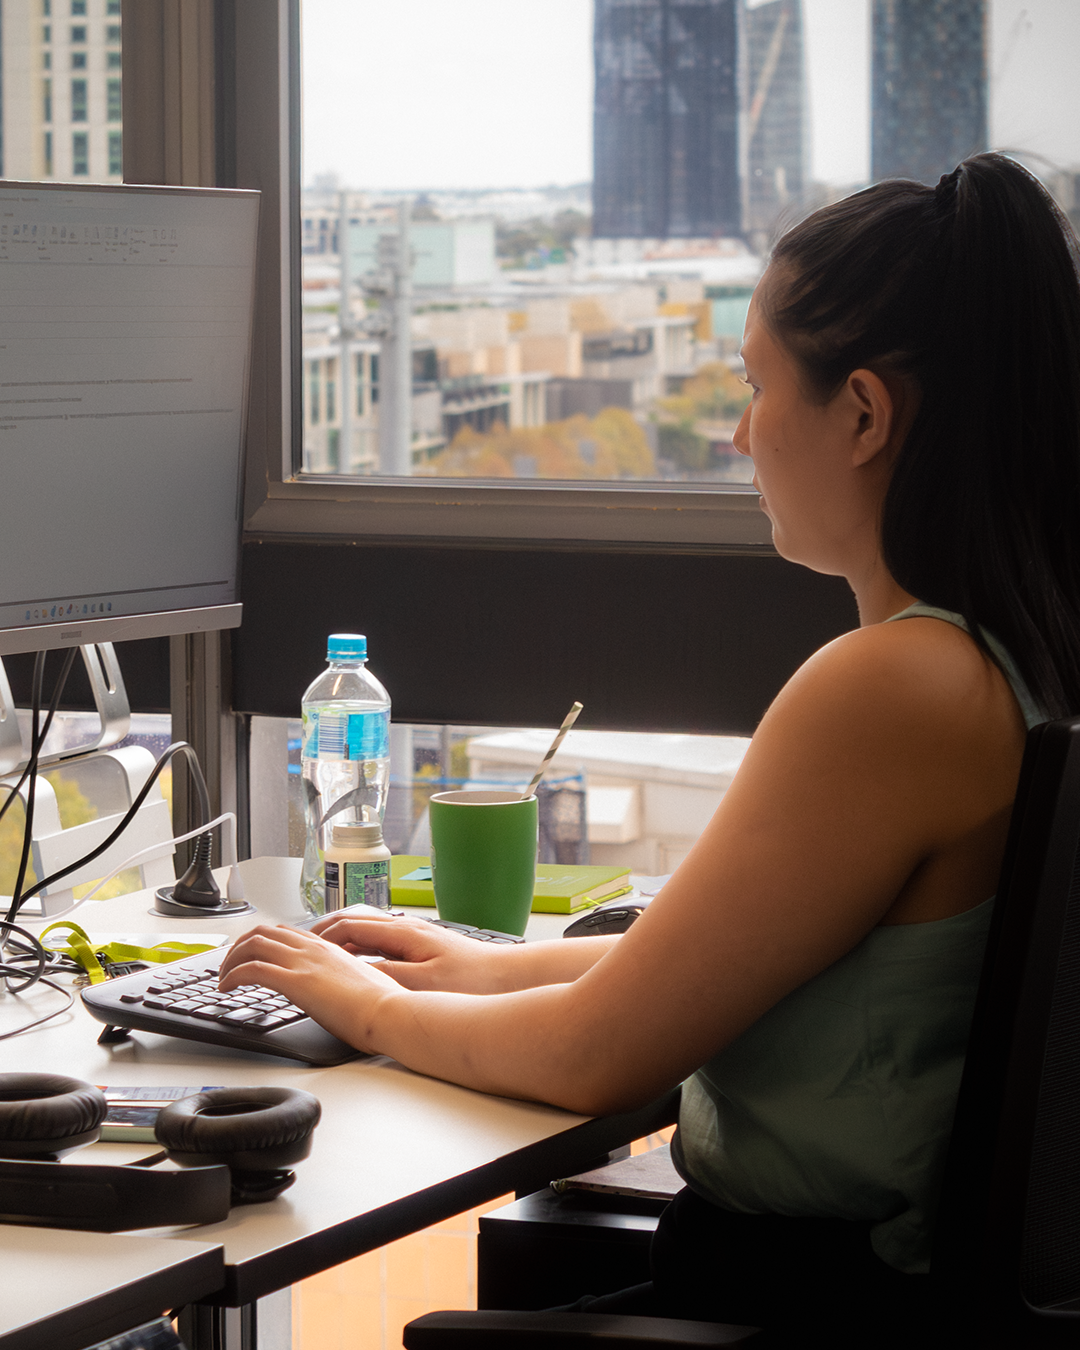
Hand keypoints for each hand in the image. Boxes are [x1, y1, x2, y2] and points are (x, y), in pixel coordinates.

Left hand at [218, 924, 402, 1050]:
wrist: (390, 1012)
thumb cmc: (383, 1005)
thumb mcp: (361, 984)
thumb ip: (343, 981)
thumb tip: (338, 992)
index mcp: (329, 948)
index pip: (287, 932)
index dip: (264, 941)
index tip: (253, 955)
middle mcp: (314, 949)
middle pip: (265, 931)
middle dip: (240, 946)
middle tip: (230, 965)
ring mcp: (304, 962)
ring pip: (253, 944)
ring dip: (231, 959)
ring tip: (223, 977)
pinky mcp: (296, 981)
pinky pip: (252, 969)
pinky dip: (233, 975)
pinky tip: (227, 988)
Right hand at [308, 912, 513, 992]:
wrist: (511, 976)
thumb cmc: (474, 980)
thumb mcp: (424, 983)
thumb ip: (386, 975)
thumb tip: (352, 971)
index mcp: (404, 932)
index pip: (350, 925)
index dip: (320, 936)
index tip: (300, 948)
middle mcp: (409, 928)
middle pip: (356, 922)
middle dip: (326, 933)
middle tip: (302, 946)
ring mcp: (418, 936)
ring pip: (370, 930)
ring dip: (345, 940)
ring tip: (325, 955)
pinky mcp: (427, 948)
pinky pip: (384, 942)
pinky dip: (363, 949)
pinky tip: (362, 965)